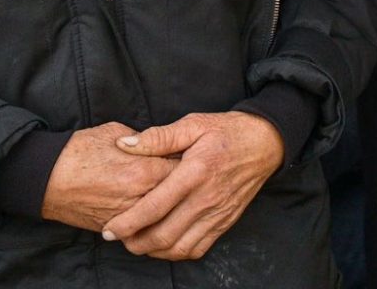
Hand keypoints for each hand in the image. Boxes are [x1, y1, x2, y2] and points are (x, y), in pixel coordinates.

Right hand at [40, 123, 178, 232]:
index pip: (183, 170)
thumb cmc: (79, 151)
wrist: (46, 179)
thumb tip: (161, 144)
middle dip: (184, 186)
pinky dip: (152, 219)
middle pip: (178, 195)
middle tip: (189, 175)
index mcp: (144, 170)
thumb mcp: (116, 133)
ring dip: (170, 205)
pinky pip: (144, 227)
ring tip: (173, 193)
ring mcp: (128, 216)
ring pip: (162, 216)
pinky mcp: (115, 228)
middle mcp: (140, 197)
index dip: (190, 162)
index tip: (193, 156)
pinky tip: (155, 209)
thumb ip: (145, 141)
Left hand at [103, 112, 283, 260]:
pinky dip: (176, 253)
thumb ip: (158, 137)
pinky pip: (198, 249)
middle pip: (163, 235)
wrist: (267, 142)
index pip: (154, 207)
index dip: (127, 222)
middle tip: (119, 238)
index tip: (109, 229)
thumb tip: (126, 145)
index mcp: (195, 172)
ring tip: (138, 242)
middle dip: (135, 243)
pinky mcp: (226, 222)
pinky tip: (164, 244)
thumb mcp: (194, 123)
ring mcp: (218, 213)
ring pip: (179, 248)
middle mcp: (206, 198)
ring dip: (153, 251)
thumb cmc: (227, 130)